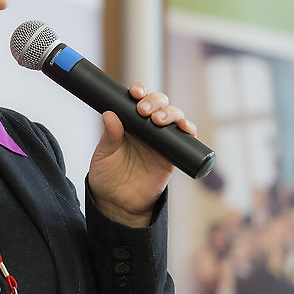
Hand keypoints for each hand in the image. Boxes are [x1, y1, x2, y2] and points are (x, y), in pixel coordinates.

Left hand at [87, 83, 195, 227]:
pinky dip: (189, 129)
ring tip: (159, 121)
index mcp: (129, 121)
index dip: (140, 91)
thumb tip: (109, 114)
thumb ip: (109, 135)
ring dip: (171, 113)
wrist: (118, 202)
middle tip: (144, 111)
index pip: (138, 99)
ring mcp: (161, 139)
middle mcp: (147, 126)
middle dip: (155, 101)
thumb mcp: (104, 153)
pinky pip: (186, 138)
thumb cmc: (107, 175)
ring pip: (174, 116)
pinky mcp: (173, 154)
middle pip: (159, 103)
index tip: (135, 92)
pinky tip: (184, 127)